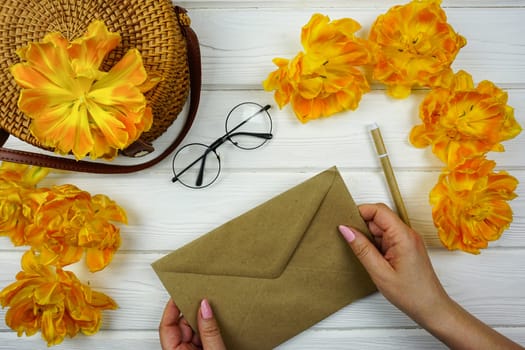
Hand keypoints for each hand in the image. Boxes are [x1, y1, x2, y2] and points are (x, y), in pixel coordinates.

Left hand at [159, 298, 225, 349]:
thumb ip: (209, 331)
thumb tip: (205, 307)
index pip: (167, 326)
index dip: (172, 308)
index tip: (180, 293)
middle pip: (181, 326)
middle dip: (192, 312)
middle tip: (202, 298)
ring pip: (193, 331)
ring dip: (203, 321)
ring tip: (214, 309)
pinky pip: (202, 338)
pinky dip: (209, 329)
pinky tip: (218, 322)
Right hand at [339, 203, 523, 349]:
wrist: (431, 308)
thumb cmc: (411, 294)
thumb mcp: (380, 272)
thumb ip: (362, 248)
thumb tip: (346, 229)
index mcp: (403, 236)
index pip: (379, 210)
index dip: (360, 212)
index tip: (344, 221)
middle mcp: (407, 234)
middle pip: (379, 217)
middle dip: (361, 225)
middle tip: (348, 239)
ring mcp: (407, 240)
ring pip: (381, 228)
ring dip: (367, 236)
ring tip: (360, 252)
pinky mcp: (405, 247)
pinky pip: (385, 237)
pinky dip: (374, 244)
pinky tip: (369, 256)